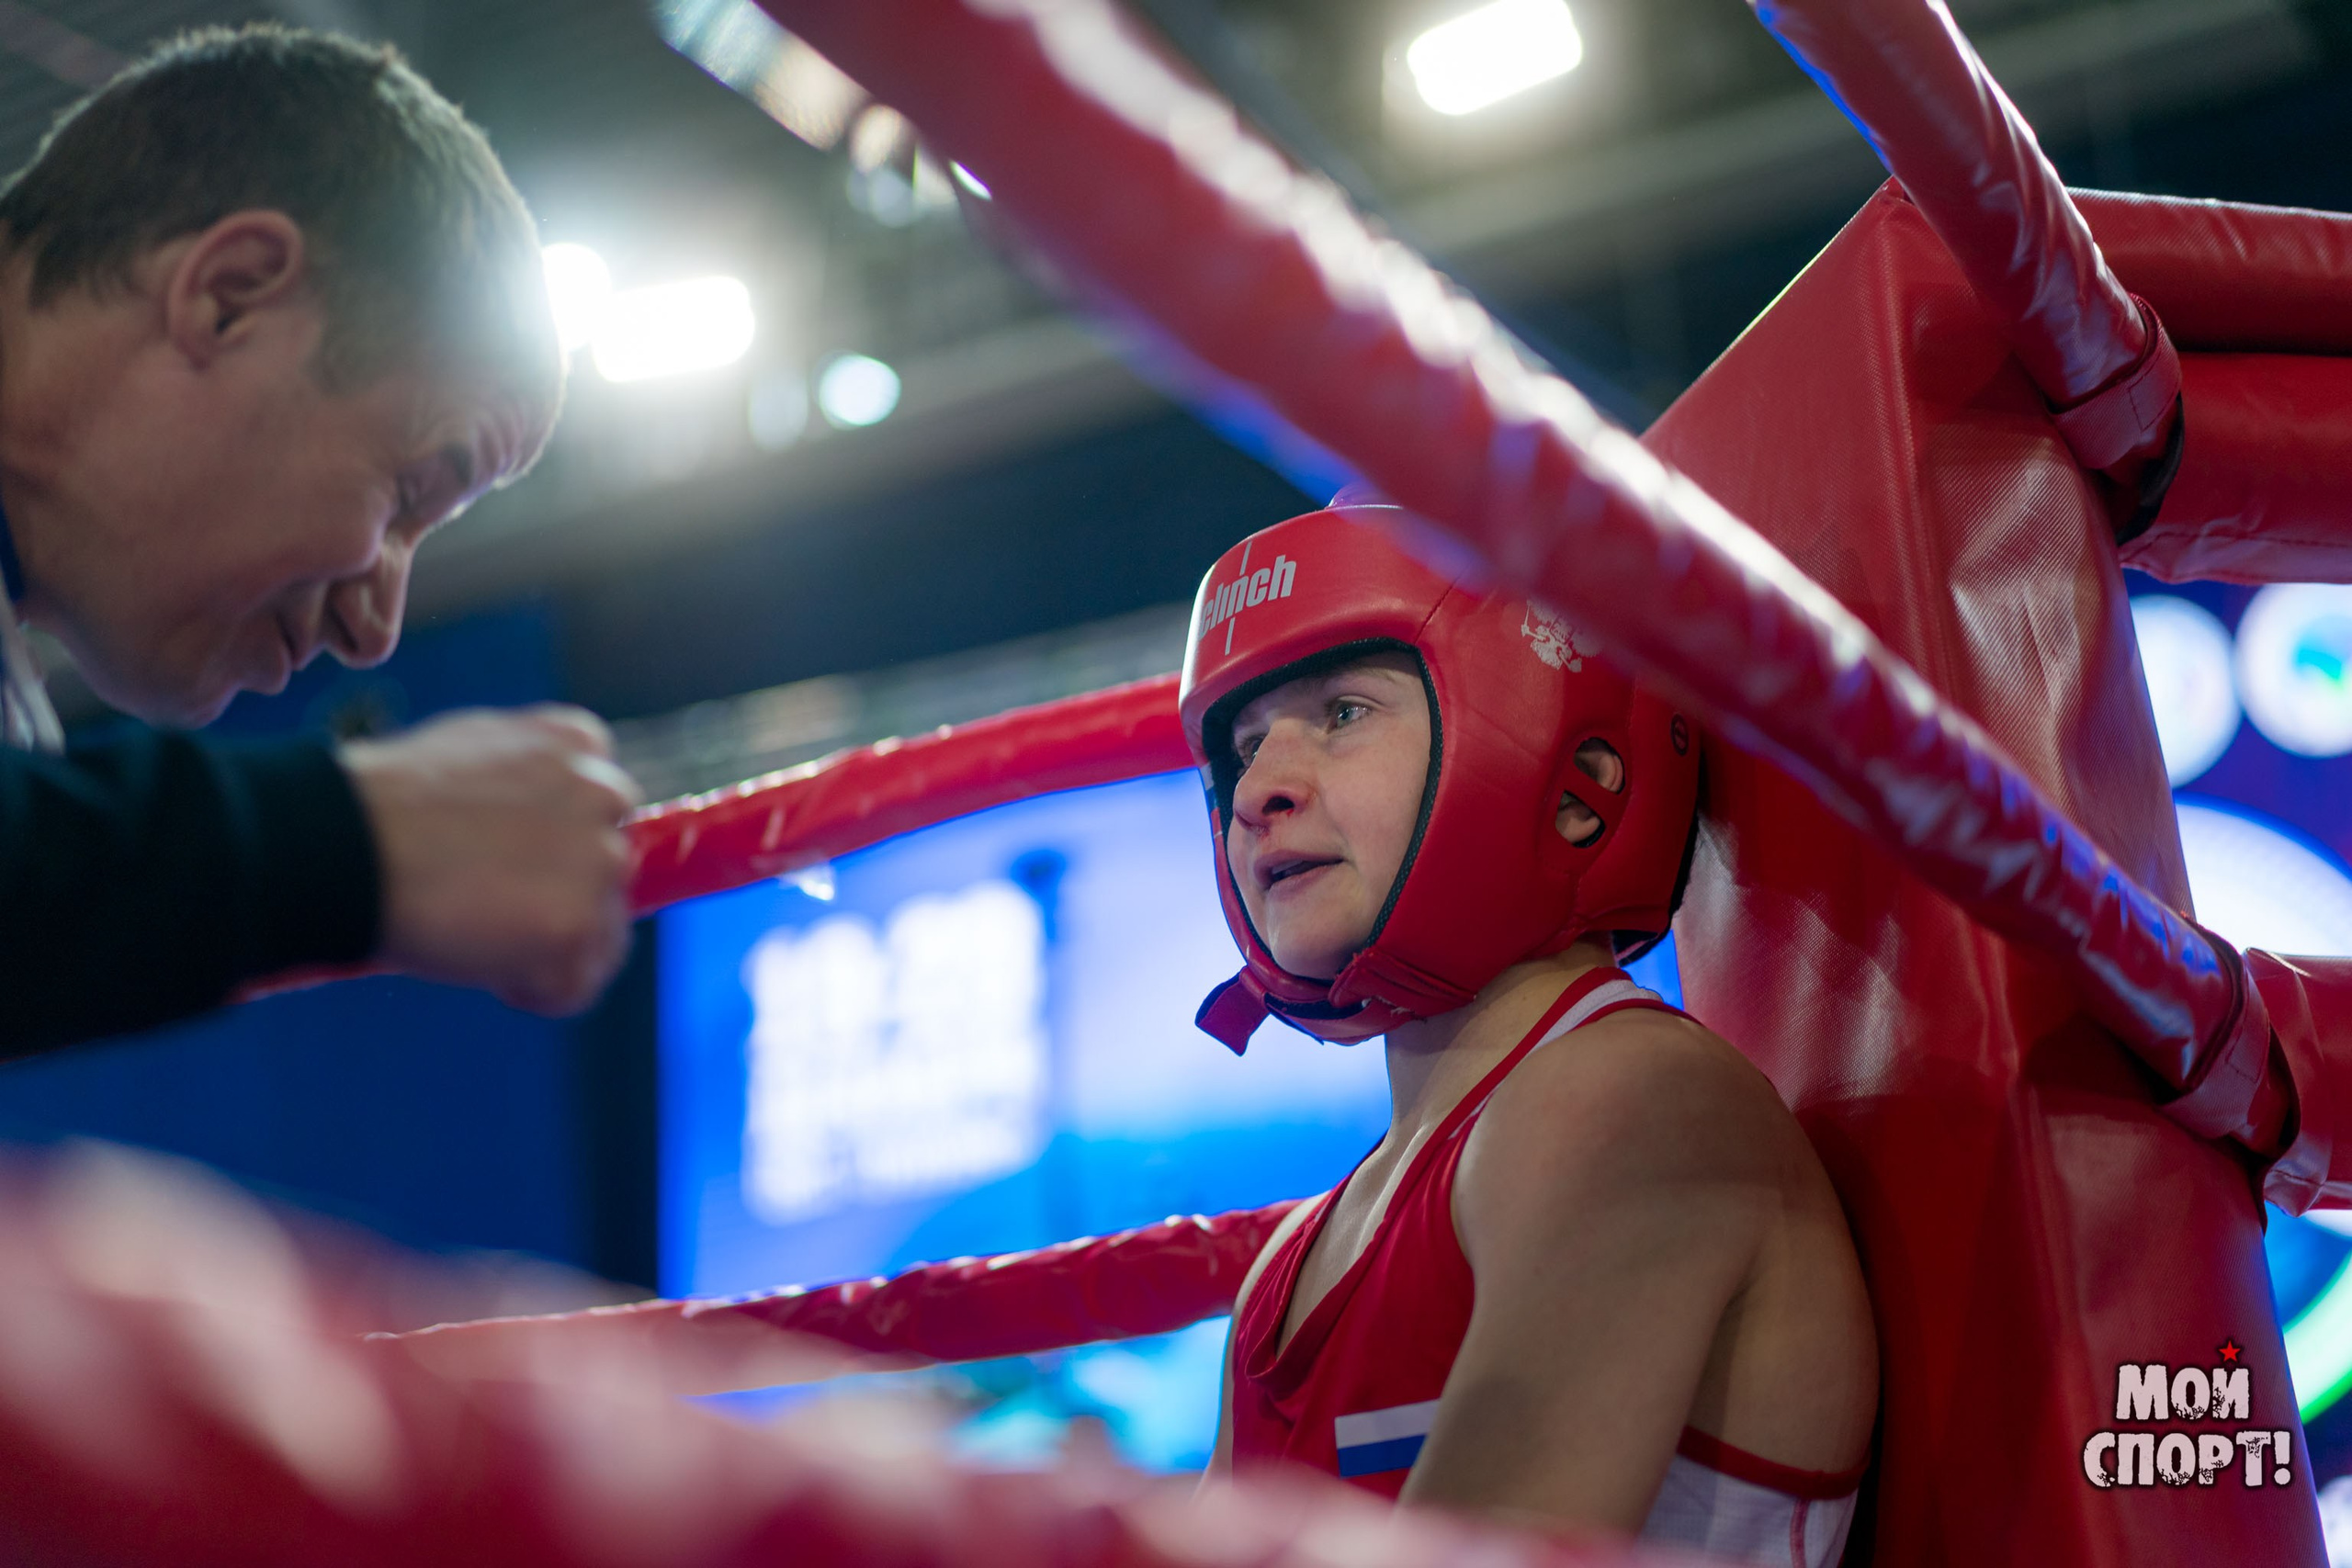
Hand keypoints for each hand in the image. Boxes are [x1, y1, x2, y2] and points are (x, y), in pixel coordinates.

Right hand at [340, 706, 639, 1013]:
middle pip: (606, 870)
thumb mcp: (469, 752)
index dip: (556, 846)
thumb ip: (527, 779)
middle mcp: (603, 795)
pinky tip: (485, 970)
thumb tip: (541, 819)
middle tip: (486, 904)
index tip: (508, 859)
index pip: (605, 809)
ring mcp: (596, 861)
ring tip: (478, 937)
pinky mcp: (576, 926)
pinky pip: (576, 986)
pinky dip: (533, 993)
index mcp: (578, 744)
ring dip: (547, 949)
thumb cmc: (382, 804)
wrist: (340, 845)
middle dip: (558, 897)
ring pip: (602, 932)